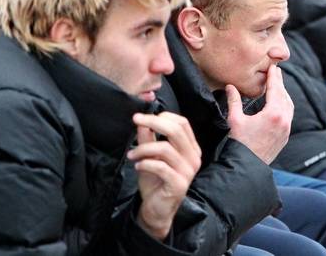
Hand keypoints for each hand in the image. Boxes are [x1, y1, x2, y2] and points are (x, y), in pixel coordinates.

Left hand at [127, 112, 201, 239]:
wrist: (157, 210)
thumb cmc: (156, 182)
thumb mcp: (149, 156)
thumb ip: (148, 138)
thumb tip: (141, 120)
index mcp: (191, 148)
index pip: (182, 123)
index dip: (163, 116)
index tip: (142, 117)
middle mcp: (193, 158)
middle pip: (176, 131)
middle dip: (153, 122)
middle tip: (136, 121)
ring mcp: (188, 171)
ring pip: (166, 148)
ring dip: (144, 148)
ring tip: (132, 155)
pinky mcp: (179, 184)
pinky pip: (161, 167)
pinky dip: (145, 164)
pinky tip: (137, 166)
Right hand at [226, 64, 293, 163]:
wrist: (247, 166)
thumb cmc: (239, 143)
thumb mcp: (234, 120)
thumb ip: (234, 101)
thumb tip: (230, 86)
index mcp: (273, 114)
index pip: (275, 89)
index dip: (274, 77)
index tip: (273, 67)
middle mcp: (283, 121)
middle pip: (284, 96)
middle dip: (280, 84)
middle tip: (276, 73)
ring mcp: (286, 129)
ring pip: (289, 106)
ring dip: (284, 94)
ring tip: (277, 86)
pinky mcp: (285, 136)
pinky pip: (289, 116)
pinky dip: (285, 106)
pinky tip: (279, 104)